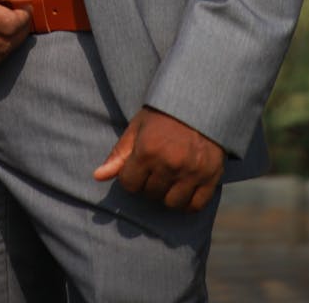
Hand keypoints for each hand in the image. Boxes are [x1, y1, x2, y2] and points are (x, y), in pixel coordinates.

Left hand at [93, 106, 224, 211]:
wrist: (200, 103)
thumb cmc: (163, 114)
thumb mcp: (137, 127)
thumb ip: (119, 154)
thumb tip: (97, 176)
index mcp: (148, 150)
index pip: (129, 184)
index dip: (130, 177)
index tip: (137, 167)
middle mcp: (170, 164)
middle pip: (150, 194)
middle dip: (148, 184)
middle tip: (155, 169)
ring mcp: (191, 172)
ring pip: (171, 203)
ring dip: (167, 195)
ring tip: (169, 179)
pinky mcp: (211, 177)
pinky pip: (195, 205)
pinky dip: (188, 202)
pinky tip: (184, 189)